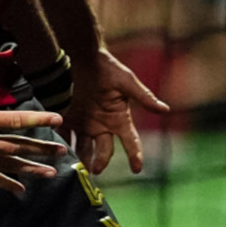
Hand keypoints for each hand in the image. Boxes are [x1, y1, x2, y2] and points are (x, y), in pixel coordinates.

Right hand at [0, 66, 65, 195]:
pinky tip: (20, 189)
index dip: (38, 120)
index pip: (15, 121)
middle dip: (41, 148)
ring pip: (5, 165)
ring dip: (29, 169)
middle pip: (16, 147)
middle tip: (62, 150)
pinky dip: (4, 183)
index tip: (57, 119)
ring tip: (50, 173)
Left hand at [65, 49, 166, 175]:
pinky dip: (62, 145)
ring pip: (84, 148)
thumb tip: (165, 109)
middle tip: (96, 169)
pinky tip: (59, 153)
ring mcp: (85, 124)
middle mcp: (103, 126)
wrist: (82, 57)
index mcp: (119, 119)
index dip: (135, 155)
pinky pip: (65, 135)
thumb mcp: (126, 82)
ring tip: (78, 168)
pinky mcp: (68, 119)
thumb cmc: (108, 68)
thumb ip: (143, 97)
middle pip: (104, 149)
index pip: (131, 141)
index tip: (137, 169)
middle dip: (101, 160)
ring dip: (82, 158)